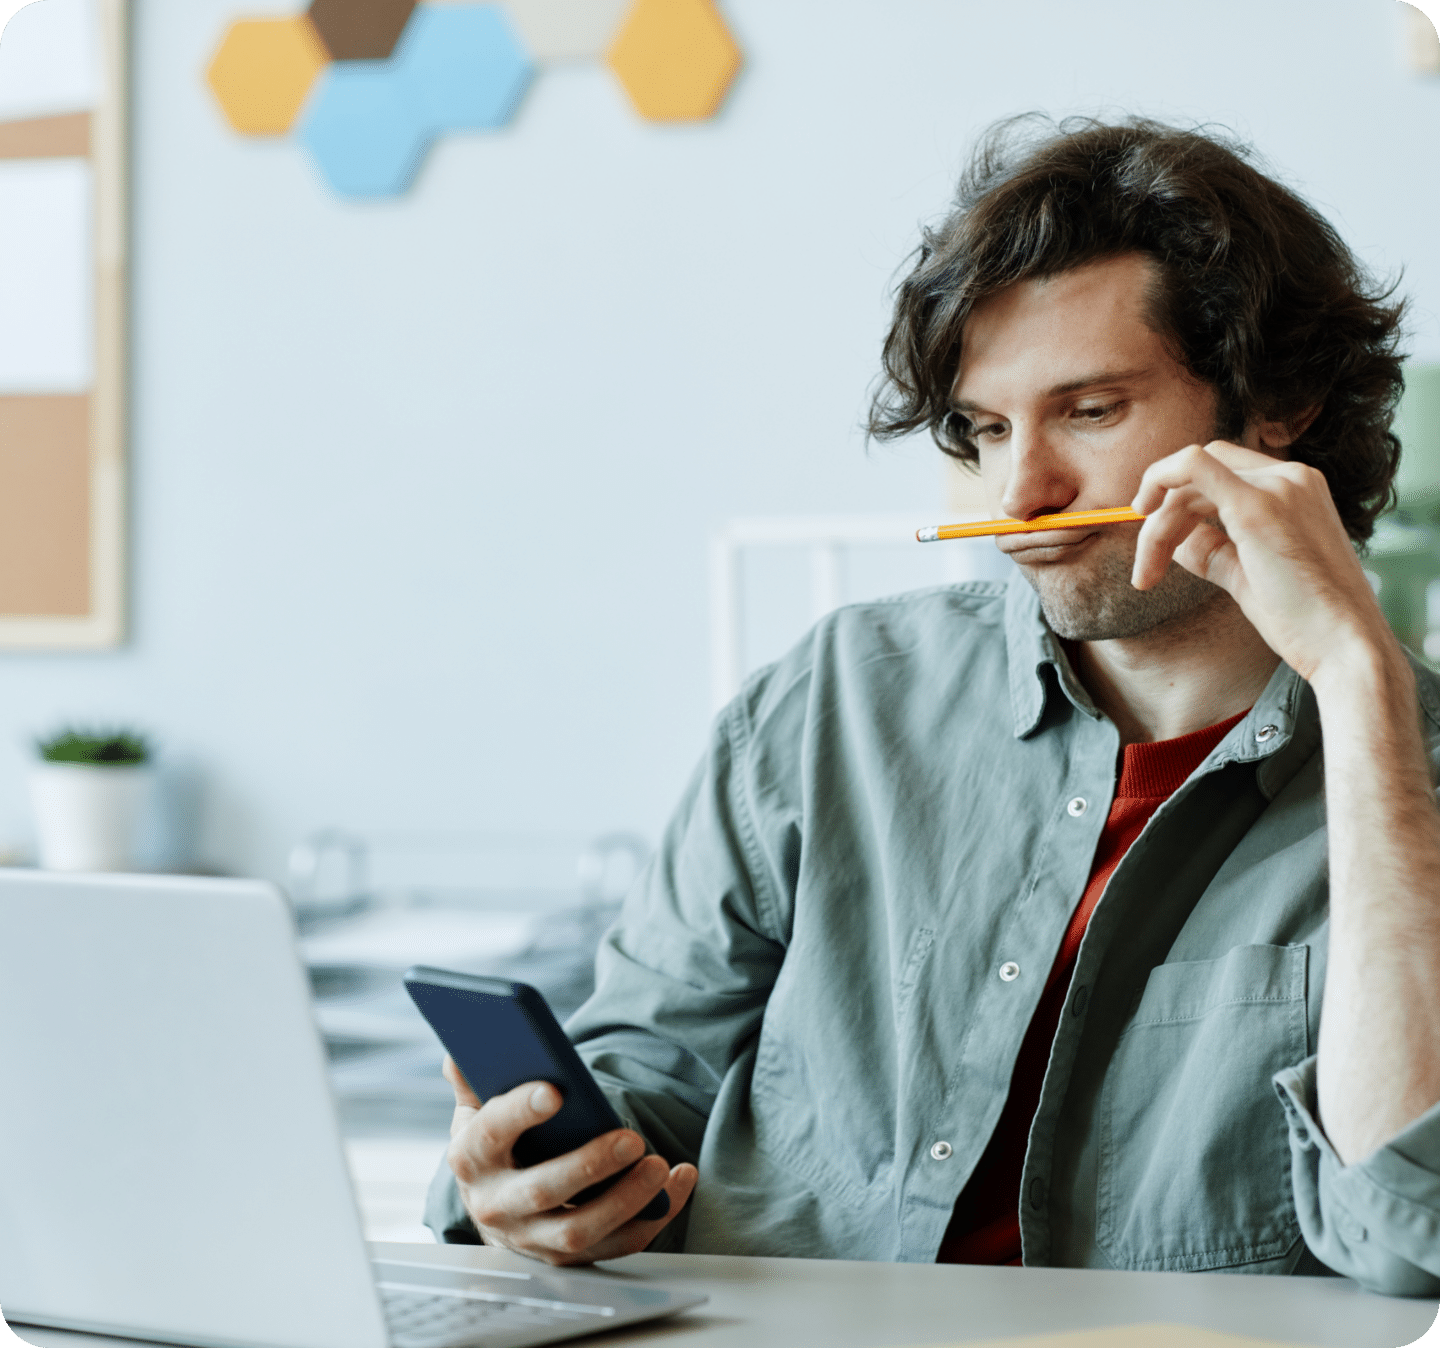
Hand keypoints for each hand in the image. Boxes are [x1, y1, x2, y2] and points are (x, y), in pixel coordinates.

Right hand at [441, 1054, 697, 1265]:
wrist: (494, 1207)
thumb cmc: (494, 1147)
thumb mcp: (475, 1112)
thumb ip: (473, 1080)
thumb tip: (460, 1049)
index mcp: (472, 1158)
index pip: (492, 1134)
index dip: (520, 1111)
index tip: (555, 1089)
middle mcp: (497, 1205)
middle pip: (542, 1190)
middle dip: (589, 1165)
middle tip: (631, 1138)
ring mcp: (533, 1237)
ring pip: (580, 1231)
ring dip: (625, 1200)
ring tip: (659, 1166)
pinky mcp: (569, 1256)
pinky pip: (617, 1243)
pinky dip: (653, 1216)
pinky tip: (678, 1182)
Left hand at [1129, 440, 1397, 681]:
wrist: (1345, 646)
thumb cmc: (1304, 621)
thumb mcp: (1249, 575)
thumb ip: (1214, 551)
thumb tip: (1174, 541)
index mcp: (1296, 489)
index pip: (1221, 475)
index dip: (1180, 504)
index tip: (1159, 543)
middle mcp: (1290, 478)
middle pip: (1198, 477)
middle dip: (1162, 518)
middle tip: (1146, 570)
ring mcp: (1277, 486)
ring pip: (1188, 480)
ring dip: (1157, 527)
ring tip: (1147, 575)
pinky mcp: (1257, 506)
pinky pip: (1192, 467)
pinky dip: (1159, 479)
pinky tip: (1144, 515)